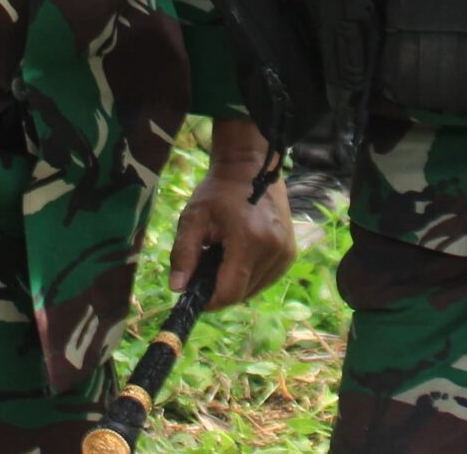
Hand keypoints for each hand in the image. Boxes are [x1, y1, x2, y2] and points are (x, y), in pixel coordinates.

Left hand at [169, 120, 295, 310]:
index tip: (194, 291)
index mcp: (250, 241)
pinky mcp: (290, 253)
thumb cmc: (218, 192)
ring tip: (224, 256)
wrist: (249, 167)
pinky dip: (249, 276)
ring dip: (236, 283)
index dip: (209, 300)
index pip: (229, 293)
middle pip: (242, 294)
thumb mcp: (193, 218)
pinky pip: (265, 279)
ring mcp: (286, 253)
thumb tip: (177, 289)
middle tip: (206, 264)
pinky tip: (239, 255)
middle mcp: (274, 250)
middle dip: (220, 288)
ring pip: (254, 289)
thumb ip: (183, 254)